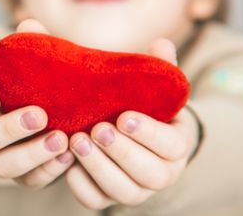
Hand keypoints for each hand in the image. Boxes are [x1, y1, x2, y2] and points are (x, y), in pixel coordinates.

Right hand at [0, 19, 74, 189]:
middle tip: (39, 115)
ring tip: (61, 139)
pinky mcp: (25, 175)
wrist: (43, 113)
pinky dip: (50, 170)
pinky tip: (70, 155)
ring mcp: (2, 158)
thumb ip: (27, 45)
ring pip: (3, 166)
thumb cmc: (27, 83)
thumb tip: (29, 24)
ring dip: (31, 154)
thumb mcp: (25, 64)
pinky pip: (31, 181)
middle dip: (9, 128)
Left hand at [65, 39, 199, 209]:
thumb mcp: (153, 88)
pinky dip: (81, 185)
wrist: (133, 135)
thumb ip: (157, 67)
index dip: (149, 133)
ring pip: (123, 191)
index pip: (172, 145)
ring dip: (99, 168)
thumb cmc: (142, 107)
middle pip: (150, 173)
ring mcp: (136, 190)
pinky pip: (96, 201)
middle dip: (122, 152)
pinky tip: (67, 163)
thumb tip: (160, 43)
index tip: (125, 116)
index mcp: (176, 144)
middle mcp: (162, 173)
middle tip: (96, 129)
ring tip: (76, 141)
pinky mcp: (109, 198)